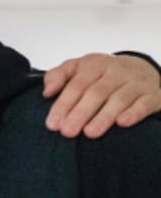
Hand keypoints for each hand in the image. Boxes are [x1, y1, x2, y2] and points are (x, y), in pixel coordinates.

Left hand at [43, 53, 160, 137]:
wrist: (140, 70)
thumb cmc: (100, 75)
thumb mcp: (77, 69)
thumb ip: (57, 76)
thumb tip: (47, 91)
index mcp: (95, 64)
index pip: (77, 84)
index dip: (64, 104)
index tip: (52, 124)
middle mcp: (117, 71)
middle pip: (96, 92)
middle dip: (80, 113)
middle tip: (67, 132)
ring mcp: (136, 82)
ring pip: (119, 98)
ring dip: (104, 116)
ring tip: (90, 133)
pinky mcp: (152, 94)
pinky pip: (145, 102)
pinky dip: (135, 112)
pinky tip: (122, 122)